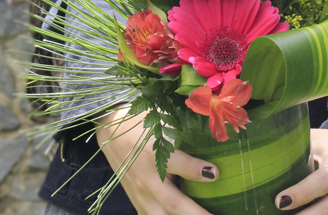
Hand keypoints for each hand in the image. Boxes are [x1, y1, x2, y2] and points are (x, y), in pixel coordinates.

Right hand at [96, 106, 218, 214]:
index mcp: (153, 153)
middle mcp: (147, 178)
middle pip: (174, 203)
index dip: (198, 171)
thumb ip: (182, 131)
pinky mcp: (137, 201)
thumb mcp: (161, 121)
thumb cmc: (139, 123)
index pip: (180, 165)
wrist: (111, 132)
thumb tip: (208, 133)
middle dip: (196, 214)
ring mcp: (140, 194)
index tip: (216, 173)